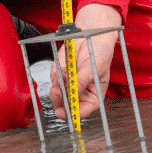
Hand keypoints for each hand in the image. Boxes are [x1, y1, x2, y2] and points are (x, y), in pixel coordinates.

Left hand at [49, 4, 121, 122]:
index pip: (81, 113)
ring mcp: (68, 86)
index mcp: (92, 97)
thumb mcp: (93, 69)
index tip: (62, 113)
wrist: (91, 37)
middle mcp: (79, 94)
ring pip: (56, 94)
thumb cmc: (99, 54)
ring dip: (57, 85)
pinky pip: (53, 80)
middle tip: (60, 87)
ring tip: (65, 73)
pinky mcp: (59, 76)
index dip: (71, 115)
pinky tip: (64, 67)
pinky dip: (56, 74)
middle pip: (65, 106)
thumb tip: (72, 95)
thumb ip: (81, 82)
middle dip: (60, 98)